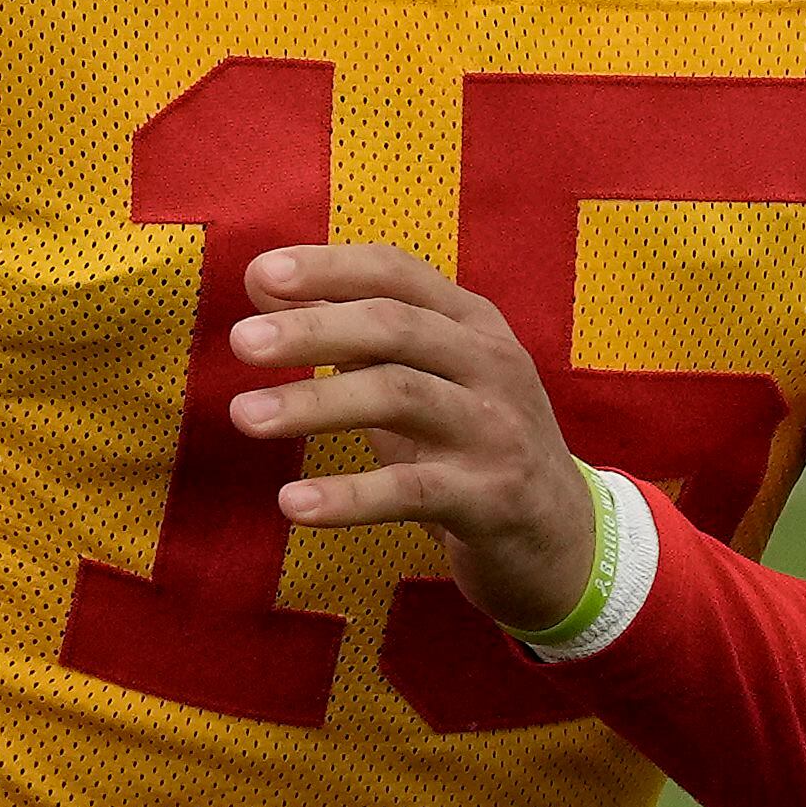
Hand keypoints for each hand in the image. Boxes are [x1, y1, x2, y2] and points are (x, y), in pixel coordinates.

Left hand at [228, 243, 599, 634]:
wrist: (564, 539)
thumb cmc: (473, 446)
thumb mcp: (424, 378)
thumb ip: (353, 333)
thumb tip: (263, 283)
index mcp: (473, 324)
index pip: (398, 274)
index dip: (330, 267)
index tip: (261, 273)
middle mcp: (492, 365)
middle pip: (395, 327)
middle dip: (313, 329)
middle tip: (241, 343)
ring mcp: (497, 431)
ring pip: (400, 395)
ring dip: (316, 403)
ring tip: (244, 416)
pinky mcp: (493, 499)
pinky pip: (412, 489)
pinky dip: (349, 496)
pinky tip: (294, 504)